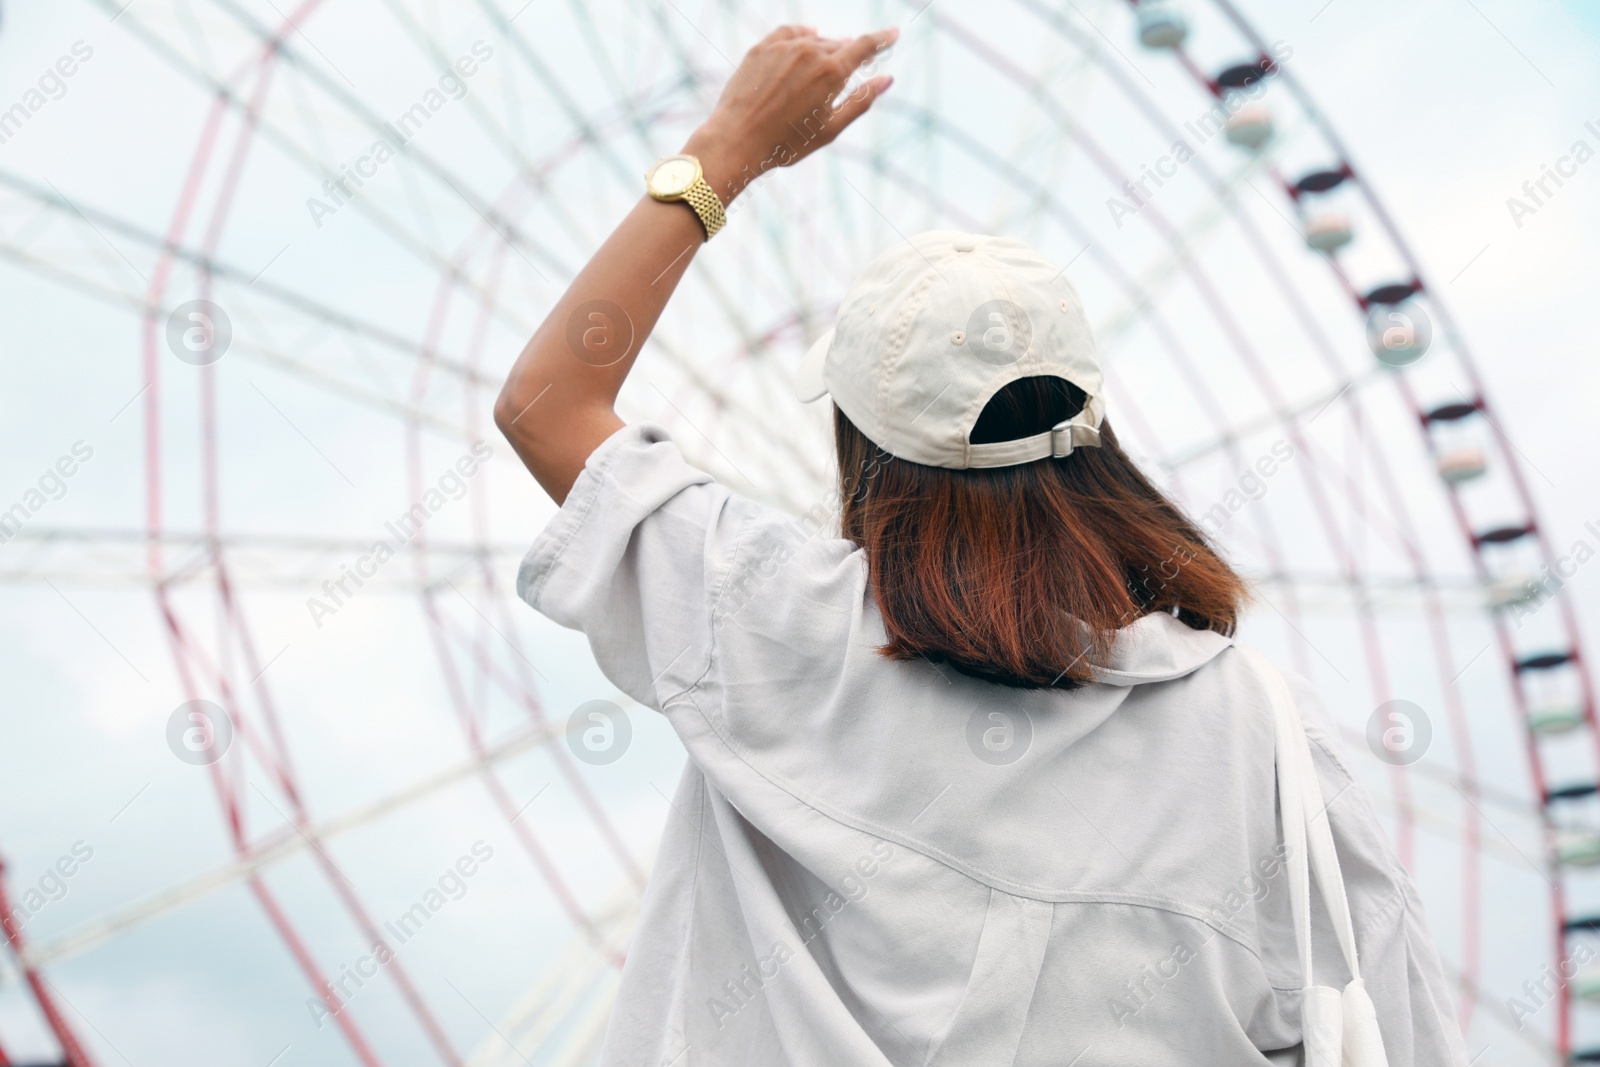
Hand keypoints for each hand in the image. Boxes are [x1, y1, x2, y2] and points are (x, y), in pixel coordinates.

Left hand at [685, 25, 896, 202]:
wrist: (737, 139)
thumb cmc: (786, 143)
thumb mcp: (831, 128)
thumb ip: (861, 100)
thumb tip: (888, 79)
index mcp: (831, 71)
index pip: (865, 46)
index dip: (882, 39)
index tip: (894, 33)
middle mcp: (809, 51)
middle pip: (839, 45)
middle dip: (848, 54)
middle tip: (851, 67)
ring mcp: (784, 47)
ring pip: (815, 41)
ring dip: (825, 49)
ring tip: (825, 65)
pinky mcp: (762, 48)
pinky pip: (789, 33)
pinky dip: (802, 35)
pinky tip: (807, 38)